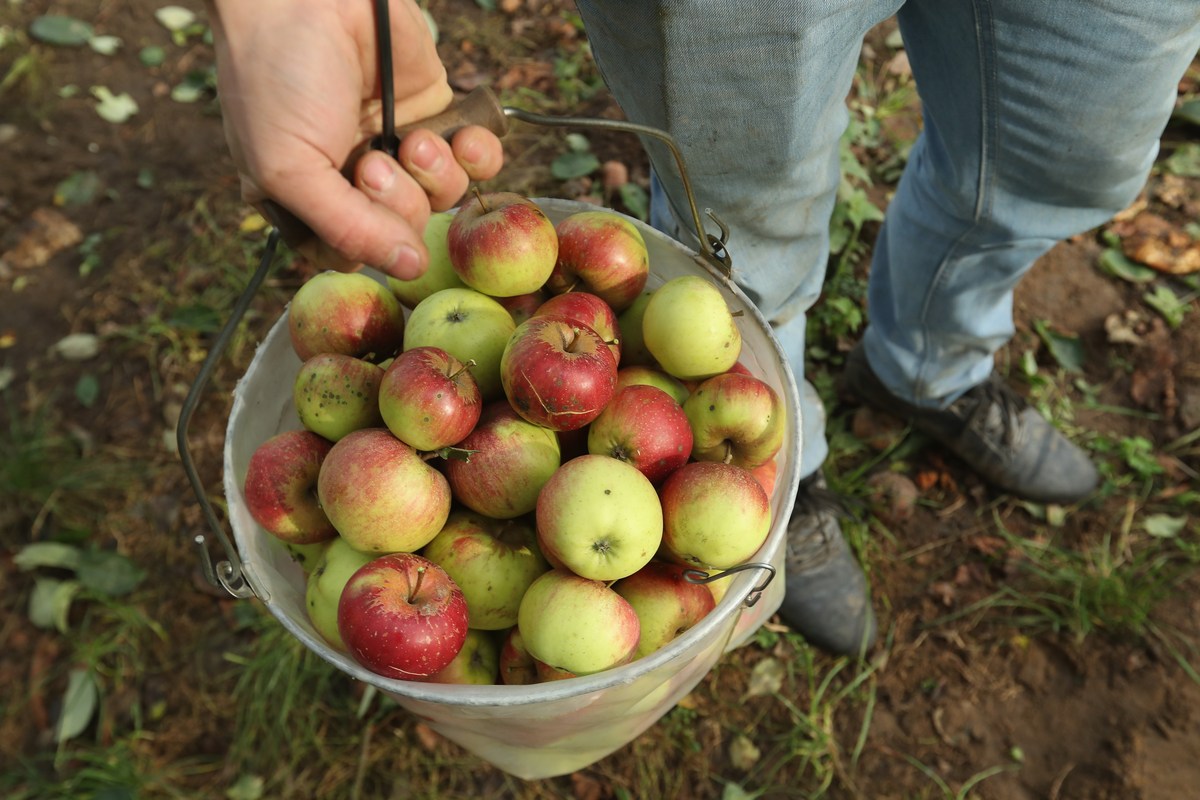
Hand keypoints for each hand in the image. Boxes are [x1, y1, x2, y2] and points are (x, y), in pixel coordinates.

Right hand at [206, 0, 503, 277]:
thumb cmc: (275, 78)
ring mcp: (398, 148)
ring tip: (408, 139)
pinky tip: (462, 139)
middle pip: (404, 234)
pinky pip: (476, 160)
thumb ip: (348, 229)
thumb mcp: (290, 169)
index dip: (367, 246)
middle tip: (371, 161)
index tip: (353, 206)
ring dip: (433, 176)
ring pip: (442, 201)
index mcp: (309, 200)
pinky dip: (478, 156)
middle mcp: (355, 181)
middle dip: (396, 203)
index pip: (355, 257)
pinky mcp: (436, 114)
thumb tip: (408, 269)